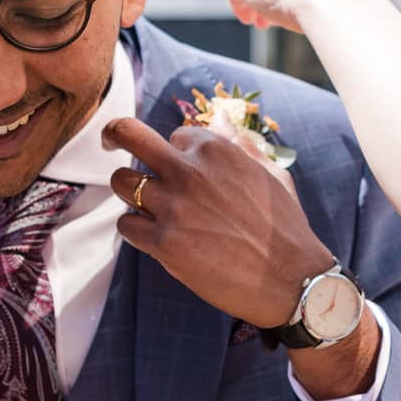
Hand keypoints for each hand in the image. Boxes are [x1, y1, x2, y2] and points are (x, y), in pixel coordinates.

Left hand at [102, 117, 333, 328]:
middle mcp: (189, 171)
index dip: (178, 154)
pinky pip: (126, 226)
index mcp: (215, 149)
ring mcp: (173, 207)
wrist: (291, 280)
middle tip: (109, 141)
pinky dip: (136, 230)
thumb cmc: (285, 227)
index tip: (185, 169)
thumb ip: (241, 144)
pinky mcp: (163, 243)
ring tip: (147, 207)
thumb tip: (220, 120)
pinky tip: (156, 238)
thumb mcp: (271, 174)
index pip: (175, 136)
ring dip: (130, 193)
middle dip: (115, 134)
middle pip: (129, 135)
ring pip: (122, 182)